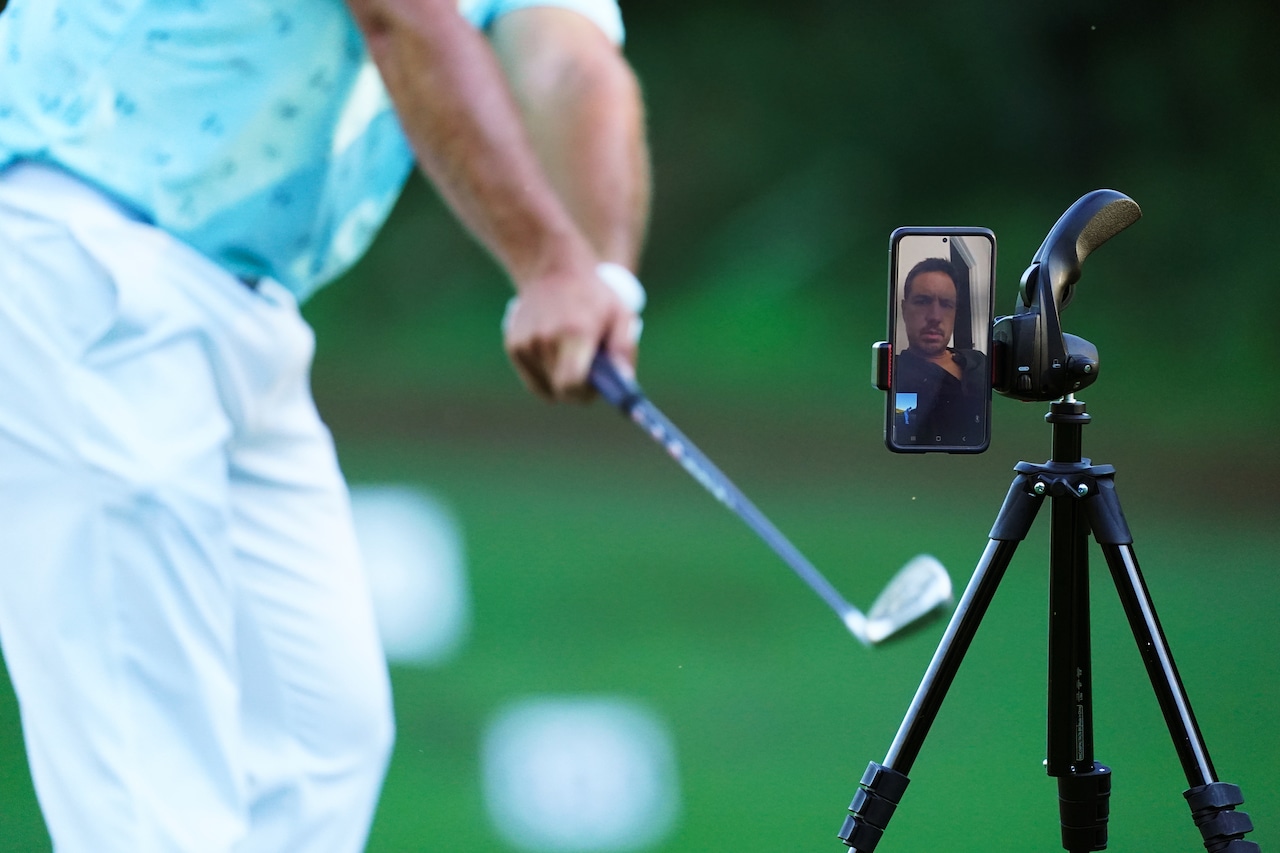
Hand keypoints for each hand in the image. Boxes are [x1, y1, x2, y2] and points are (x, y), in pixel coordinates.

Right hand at [502, 262, 644, 401]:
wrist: (553, 267)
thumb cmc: (594, 295)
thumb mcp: (621, 315)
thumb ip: (624, 350)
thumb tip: (623, 383)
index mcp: (574, 333)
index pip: (571, 385)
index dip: (586, 393)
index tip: (597, 386)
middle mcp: (544, 340)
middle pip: (561, 390)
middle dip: (579, 388)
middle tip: (591, 370)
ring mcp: (525, 343)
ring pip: (547, 387)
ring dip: (562, 379)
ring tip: (572, 351)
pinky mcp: (513, 346)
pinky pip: (534, 380)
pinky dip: (547, 374)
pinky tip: (557, 350)